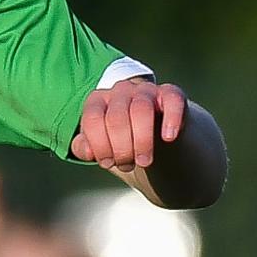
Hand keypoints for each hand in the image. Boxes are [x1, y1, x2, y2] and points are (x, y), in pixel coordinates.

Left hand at [71, 78, 185, 174]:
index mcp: (97, 100)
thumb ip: (84, 148)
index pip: (92, 118)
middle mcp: (120, 91)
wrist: (151, 137)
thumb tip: (88, 151)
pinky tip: (168, 138)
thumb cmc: (119, 141)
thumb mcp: (98, 146)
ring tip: (144, 162)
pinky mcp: (170, 94)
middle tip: (127, 166)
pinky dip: (171, 119)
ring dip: (142, 141)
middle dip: (121, 148)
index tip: (107, 164)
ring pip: (141, 109)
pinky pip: (172, 100)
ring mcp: (145, 90)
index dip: (99, 145)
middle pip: (117, 117)